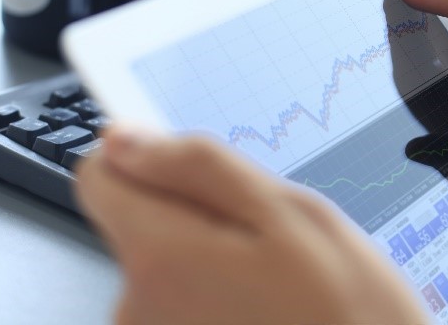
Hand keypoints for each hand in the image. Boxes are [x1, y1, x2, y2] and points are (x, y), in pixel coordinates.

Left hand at [75, 129, 428, 324]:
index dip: (148, 158)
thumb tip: (124, 140)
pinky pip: (179, 299)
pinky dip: (216, 292)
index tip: (194, 169)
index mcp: (161, 257)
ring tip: (275, 277)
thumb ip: (197, 168)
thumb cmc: (348, 310)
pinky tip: (265, 304)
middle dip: (197, 211)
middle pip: (139, 218)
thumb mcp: (289, 213)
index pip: (99, 175)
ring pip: (165, 259)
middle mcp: (137, 309)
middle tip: (267, 235)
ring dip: (213, 255)